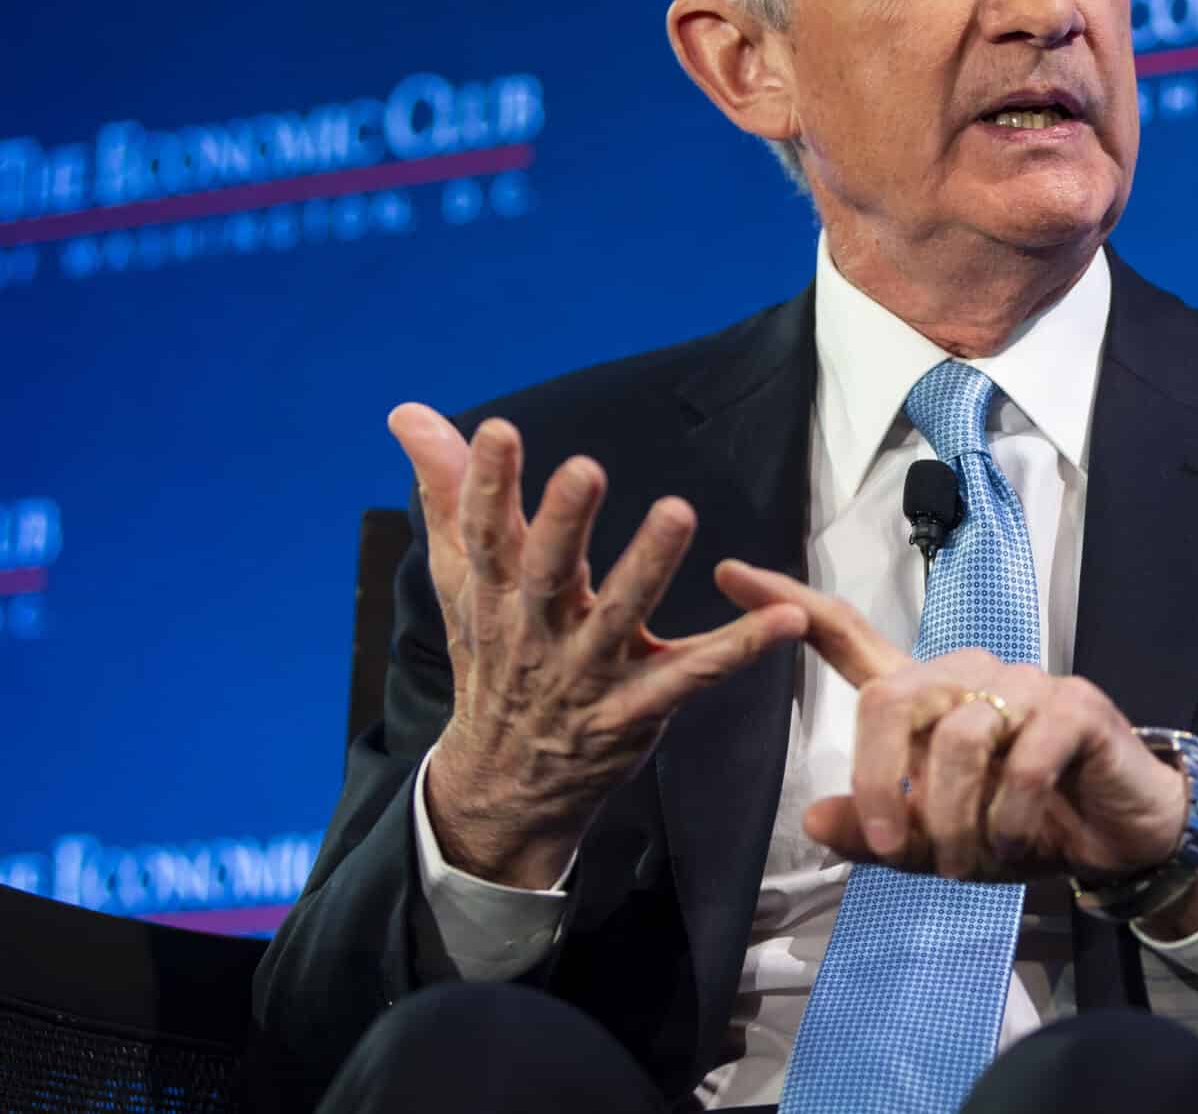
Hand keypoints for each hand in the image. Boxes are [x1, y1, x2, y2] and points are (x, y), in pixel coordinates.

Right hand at [392, 405, 806, 888]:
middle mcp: (536, 634)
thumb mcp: (461, 581)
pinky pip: (691, 676)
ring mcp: (587, 676)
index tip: (497, 431)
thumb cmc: (491, 660)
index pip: (484, 535)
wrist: (502, 786)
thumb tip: (409, 412)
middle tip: (585, 469)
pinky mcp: (636, 711)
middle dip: (562, 524)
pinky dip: (740, 650)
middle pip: (545, 575)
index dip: (487, 485)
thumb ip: (448, 493)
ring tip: (677, 511)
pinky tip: (788, 619)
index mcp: (494, 597)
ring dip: (647, 566)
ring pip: (618, 618)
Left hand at [715, 561, 1197, 931]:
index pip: (845, 635)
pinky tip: (1019, 842)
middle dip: (878, 784)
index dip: (788, 604)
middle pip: (890, 700)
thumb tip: (816, 818)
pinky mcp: (1075, 705)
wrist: (1117, 838)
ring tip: (966, 863)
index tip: (728, 573)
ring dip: (954, 822)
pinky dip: (1011, 820)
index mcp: (923, 694)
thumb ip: (877, 833)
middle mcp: (967, 672)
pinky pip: (1023, 764)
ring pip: (958, 741)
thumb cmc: (1019, 828)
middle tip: (886, 850)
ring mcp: (1023, 681)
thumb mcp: (936, 845)